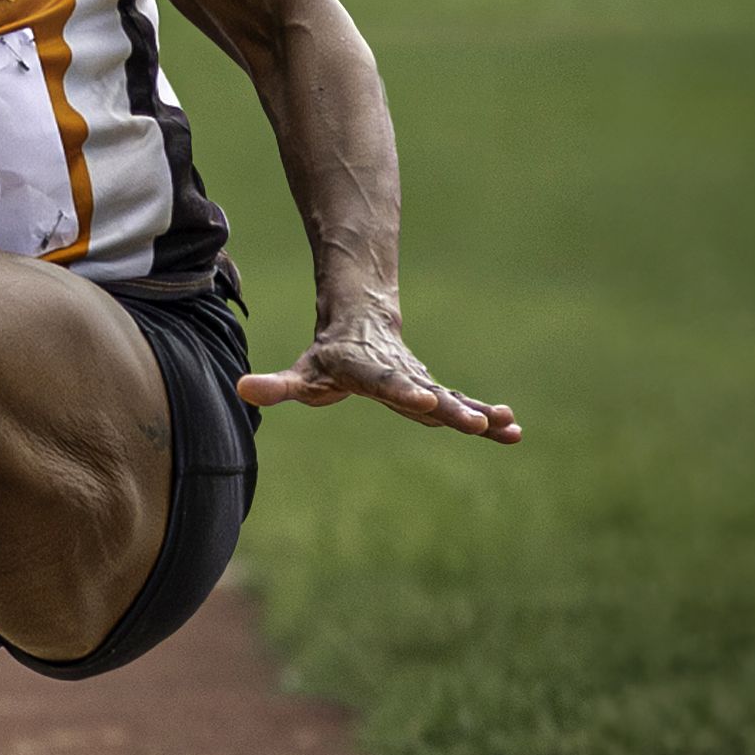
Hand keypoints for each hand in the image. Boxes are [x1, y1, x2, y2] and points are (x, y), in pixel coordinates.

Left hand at [237, 318, 519, 443]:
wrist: (363, 323)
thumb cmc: (328, 357)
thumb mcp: (302, 372)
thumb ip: (277, 384)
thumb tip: (242, 390)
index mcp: (368, 371)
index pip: (386, 383)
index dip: (404, 391)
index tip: (426, 398)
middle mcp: (401, 377)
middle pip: (428, 394)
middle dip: (452, 409)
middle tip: (474, 422)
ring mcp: (421, 384)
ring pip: (453, 401)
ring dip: (479, 415)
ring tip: (508, 427)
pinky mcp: (436, 394)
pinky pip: (463, 407)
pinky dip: (486, 419)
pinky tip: (512, 432)